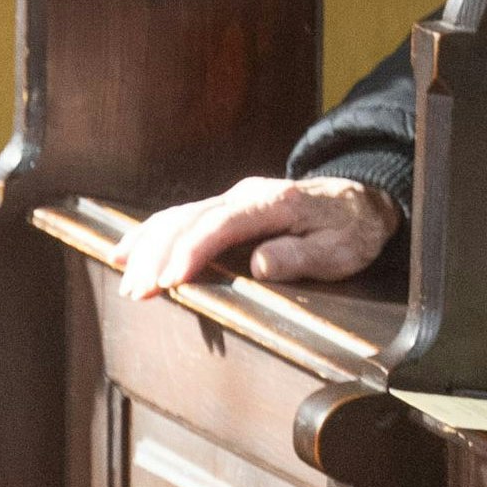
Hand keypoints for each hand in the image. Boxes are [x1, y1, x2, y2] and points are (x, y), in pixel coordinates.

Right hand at [115, 176, 400, 300]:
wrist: (361, 200)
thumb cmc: (351, 230)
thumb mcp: (341, 249)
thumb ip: (301, 256)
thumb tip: (260, 264)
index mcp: (275, 203)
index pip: (223, 224)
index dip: (192, 251)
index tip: (171, 280)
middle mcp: (246, 194)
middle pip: (190, 219)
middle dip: (158, 256)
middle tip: (138, 292)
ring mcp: (232, 198)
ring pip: (177, 216)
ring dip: (147, 248)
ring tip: (128, 282)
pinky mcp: (224, 207)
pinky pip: (179, 217)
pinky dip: (150, 235)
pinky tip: (125, 252)